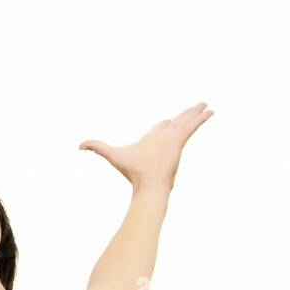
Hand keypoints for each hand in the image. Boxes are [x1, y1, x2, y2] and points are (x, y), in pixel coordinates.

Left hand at [79, 101, 212, 192]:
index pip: (160, 127)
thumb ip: (97, 147)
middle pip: (176, 121)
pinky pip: (193, 126)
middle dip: (185, 114)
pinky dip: (201, 118)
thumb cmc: (132, 172)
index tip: (167, 121)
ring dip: (196, 112)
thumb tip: (79, 145)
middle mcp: (164, 138)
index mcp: (151, 140)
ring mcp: (173, 139)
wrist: (147, 184)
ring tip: (205, 106)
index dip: (164, 123)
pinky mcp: (181, 140)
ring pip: (186, 121)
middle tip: (195, 108)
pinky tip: (210, 112)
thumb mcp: (111, 154)